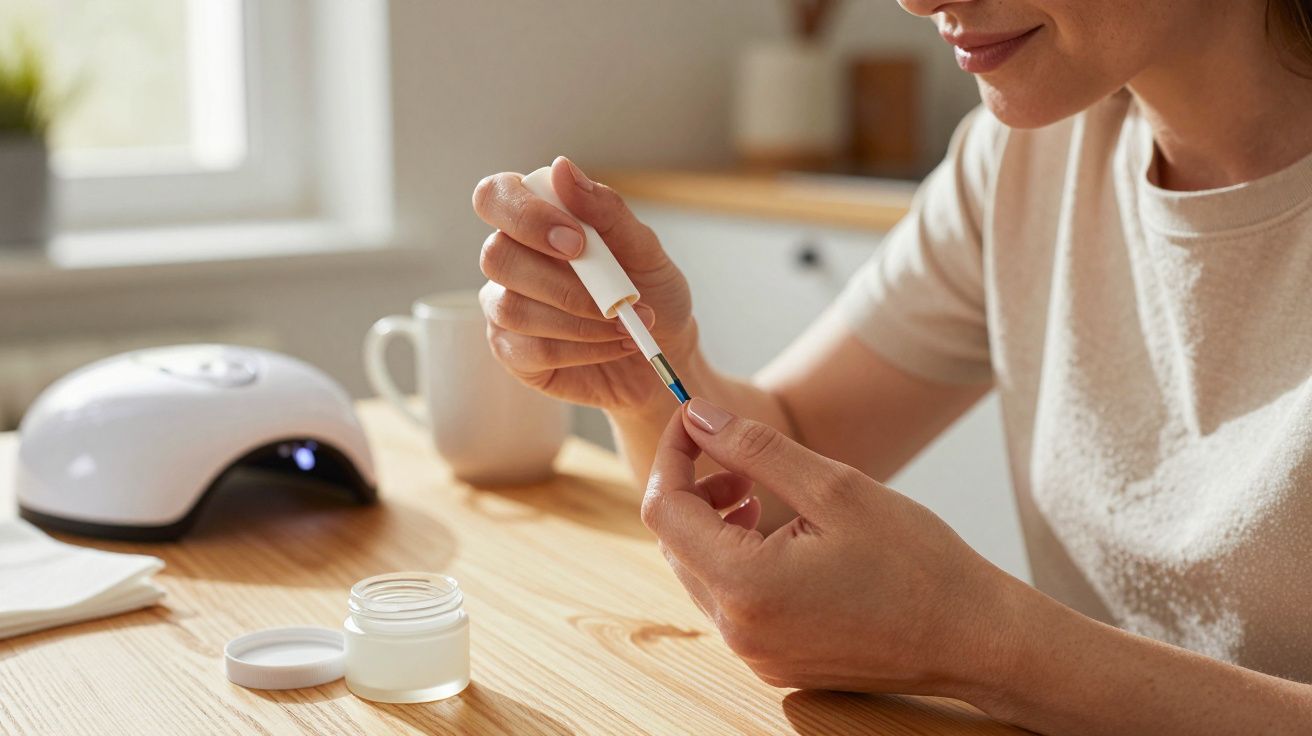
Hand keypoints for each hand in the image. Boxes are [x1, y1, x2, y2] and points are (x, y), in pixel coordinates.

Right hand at [472, 156, 694, 410]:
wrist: (665, 350)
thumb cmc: (650, 291)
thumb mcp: (643, 248)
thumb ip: (605, 210)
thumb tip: (562, 168)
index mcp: (535, 220)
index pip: (494, 196)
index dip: (525, 215)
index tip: (577, 241)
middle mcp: (511, 259)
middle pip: (495, 255)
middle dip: (558, 280)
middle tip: (612, 294)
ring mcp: (505, 307)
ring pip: (512, 308)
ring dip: (579, 319)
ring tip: (626, 324)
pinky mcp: (513, 352)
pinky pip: (530, 350)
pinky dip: (582, 349)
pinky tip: (614, 344)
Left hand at [641, 397, 1020, 696]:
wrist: (974, 638)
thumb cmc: (917, 563)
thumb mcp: (835, 488)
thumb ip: (755, 450)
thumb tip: (699, 418)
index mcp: (746, 586)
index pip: (665, 510)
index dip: (672, 456)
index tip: (694, 423)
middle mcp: (738, 630)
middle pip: (675, 544)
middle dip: (693, 490)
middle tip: (736, 461)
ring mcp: (754, 653)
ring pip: (698, 572)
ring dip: (712, 525)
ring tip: (756, 496)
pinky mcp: (773, 662)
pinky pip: (728, 601)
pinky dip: (734, 560)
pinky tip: (775, 537)